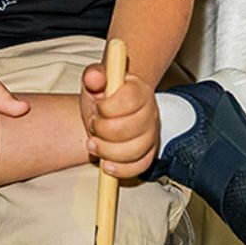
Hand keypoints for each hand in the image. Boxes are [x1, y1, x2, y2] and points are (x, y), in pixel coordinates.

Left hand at [81, 63, 159, 178]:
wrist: (106, 114)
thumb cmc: (102, 97)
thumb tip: (94, 76)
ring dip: (107, 151)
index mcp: (139, 89)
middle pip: (131, 128)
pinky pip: (139, 167)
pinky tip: (106, 163)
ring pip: (135, 150)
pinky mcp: (149, 153)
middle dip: (103, 130)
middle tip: (93, 125)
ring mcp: (152, 134)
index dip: (108, 107)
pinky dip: (120, 168)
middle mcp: (150, 111)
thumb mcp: (94, 82)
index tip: (97, 107)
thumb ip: (94, 76)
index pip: (130, 100)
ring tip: (94, 143)